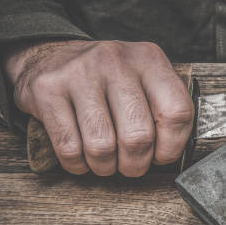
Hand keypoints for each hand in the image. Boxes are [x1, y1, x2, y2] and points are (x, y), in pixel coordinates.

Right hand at [4, 40, 193, 175]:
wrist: (50, 57)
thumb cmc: (107, 80)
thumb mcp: (143, 80)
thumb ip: (164, 108)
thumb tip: (172, 154)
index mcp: (149, 59)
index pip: (177, 112)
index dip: (172, 146)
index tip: (162, 156)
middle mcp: (116, 61)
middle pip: (139, 136)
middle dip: (136, 164)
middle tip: (131, 165)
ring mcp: (80, 73)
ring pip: (102, 147)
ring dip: (105, 167)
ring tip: (106, 161)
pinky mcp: (48, 90)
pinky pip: (69, 148)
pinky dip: (78, 164)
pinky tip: (82, 156)